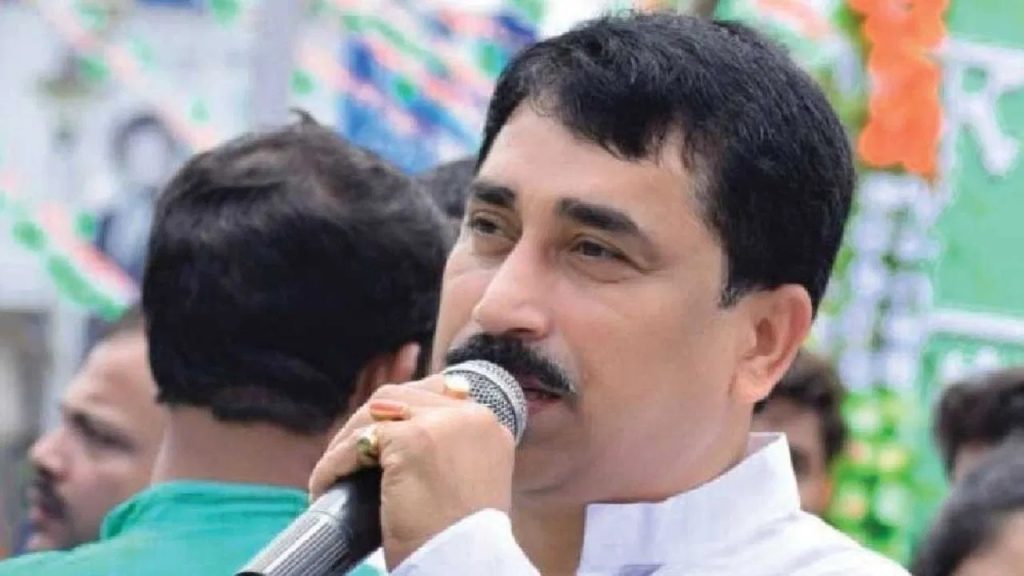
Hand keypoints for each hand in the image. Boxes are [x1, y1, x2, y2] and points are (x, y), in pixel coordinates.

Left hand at [309, 376, 515, 569]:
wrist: (463, 564)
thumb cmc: (461, 539)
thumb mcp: (467, 484)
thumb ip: (448, 454)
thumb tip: (398, 442)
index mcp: (488, 425)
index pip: (436, 393)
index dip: (401, 410)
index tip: (378, 430)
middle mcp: (470, 416)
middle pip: (402, 396)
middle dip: (369, 420)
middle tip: (349, 453)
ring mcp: (441, 424)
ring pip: (376, 413)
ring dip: (347, 440)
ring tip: (333, 472)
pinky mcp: (410, 440)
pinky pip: (357, 444)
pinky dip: (334, 465)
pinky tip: (325, 485)